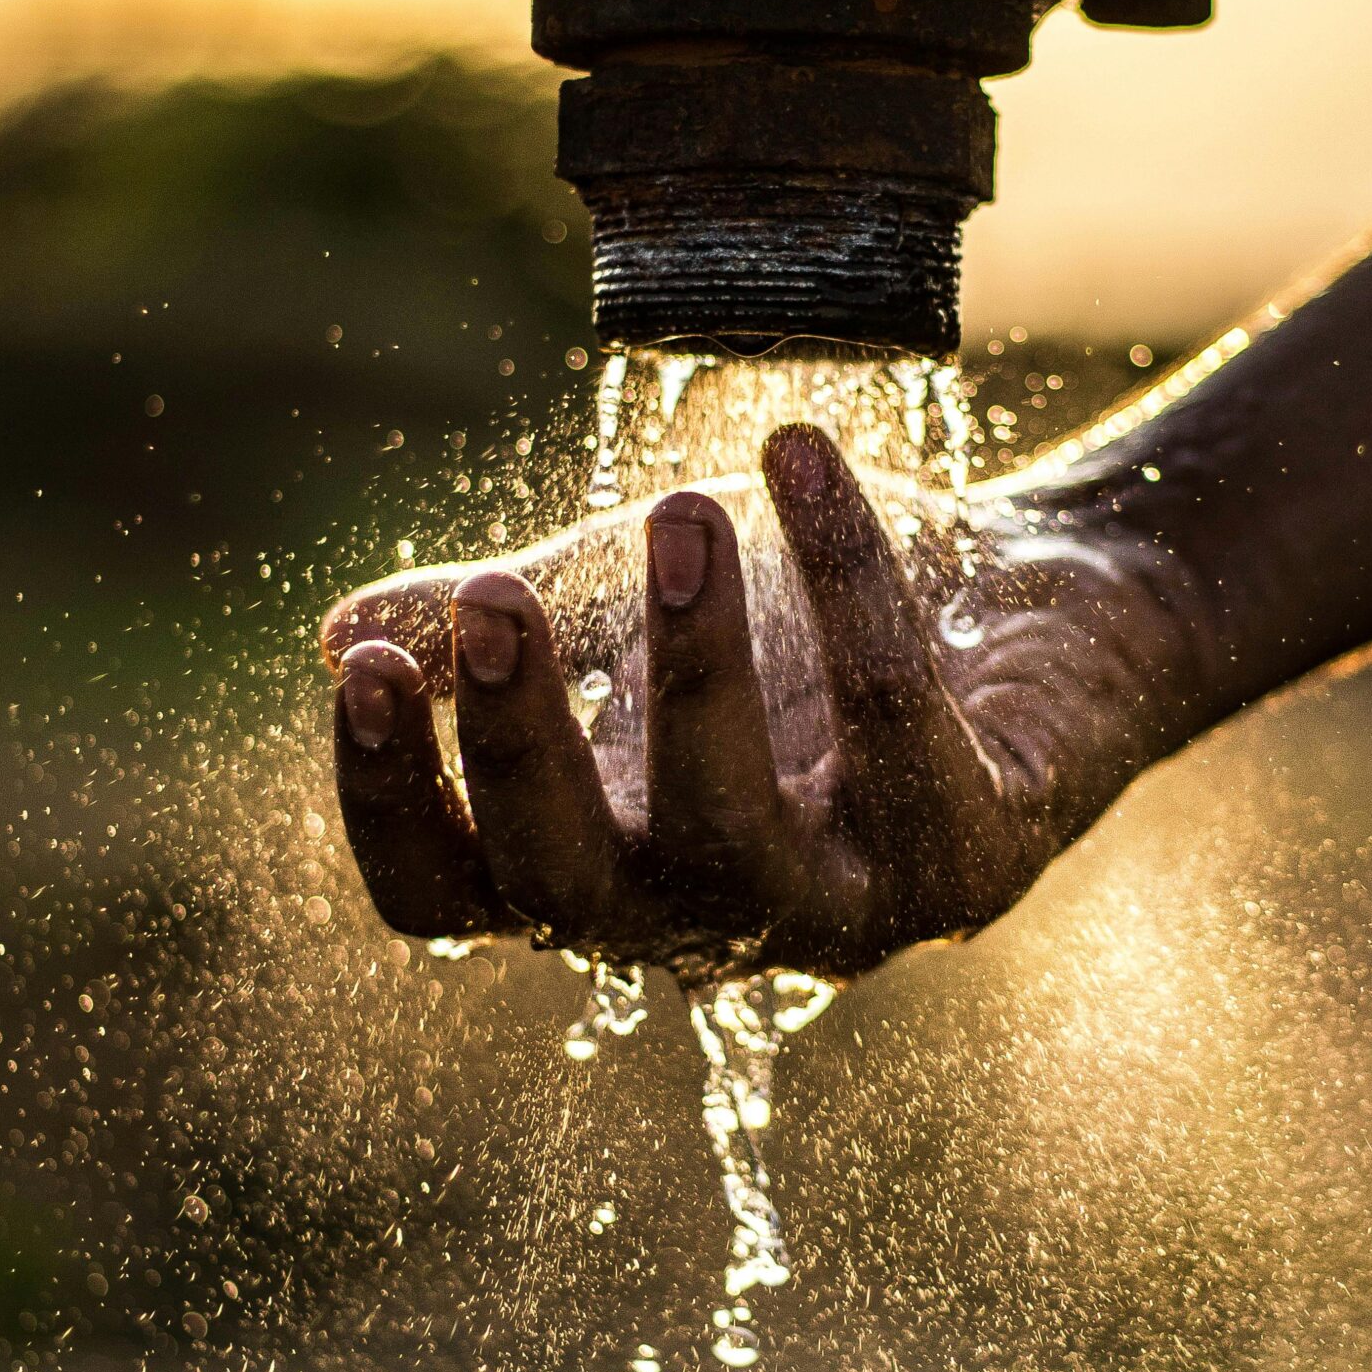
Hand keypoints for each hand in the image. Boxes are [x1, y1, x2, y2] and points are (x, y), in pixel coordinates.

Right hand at [320, 426, 1213, 977]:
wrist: (1032, 606)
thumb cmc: (803, 621)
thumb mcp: (626, 607)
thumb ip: (496, 629)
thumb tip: (339, 633)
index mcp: (600, 865)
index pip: (452, 897)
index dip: (395, 804)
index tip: (374, 666)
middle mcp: (707, 918)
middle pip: (572, 892)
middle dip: (526, 748)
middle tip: (498, 594)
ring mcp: (844, 908)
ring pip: (737, 842)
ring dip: (698, 672)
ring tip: (683, 513)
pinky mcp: (971, 859)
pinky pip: (897, 727)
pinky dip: (852, 583)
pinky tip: (805, 453)